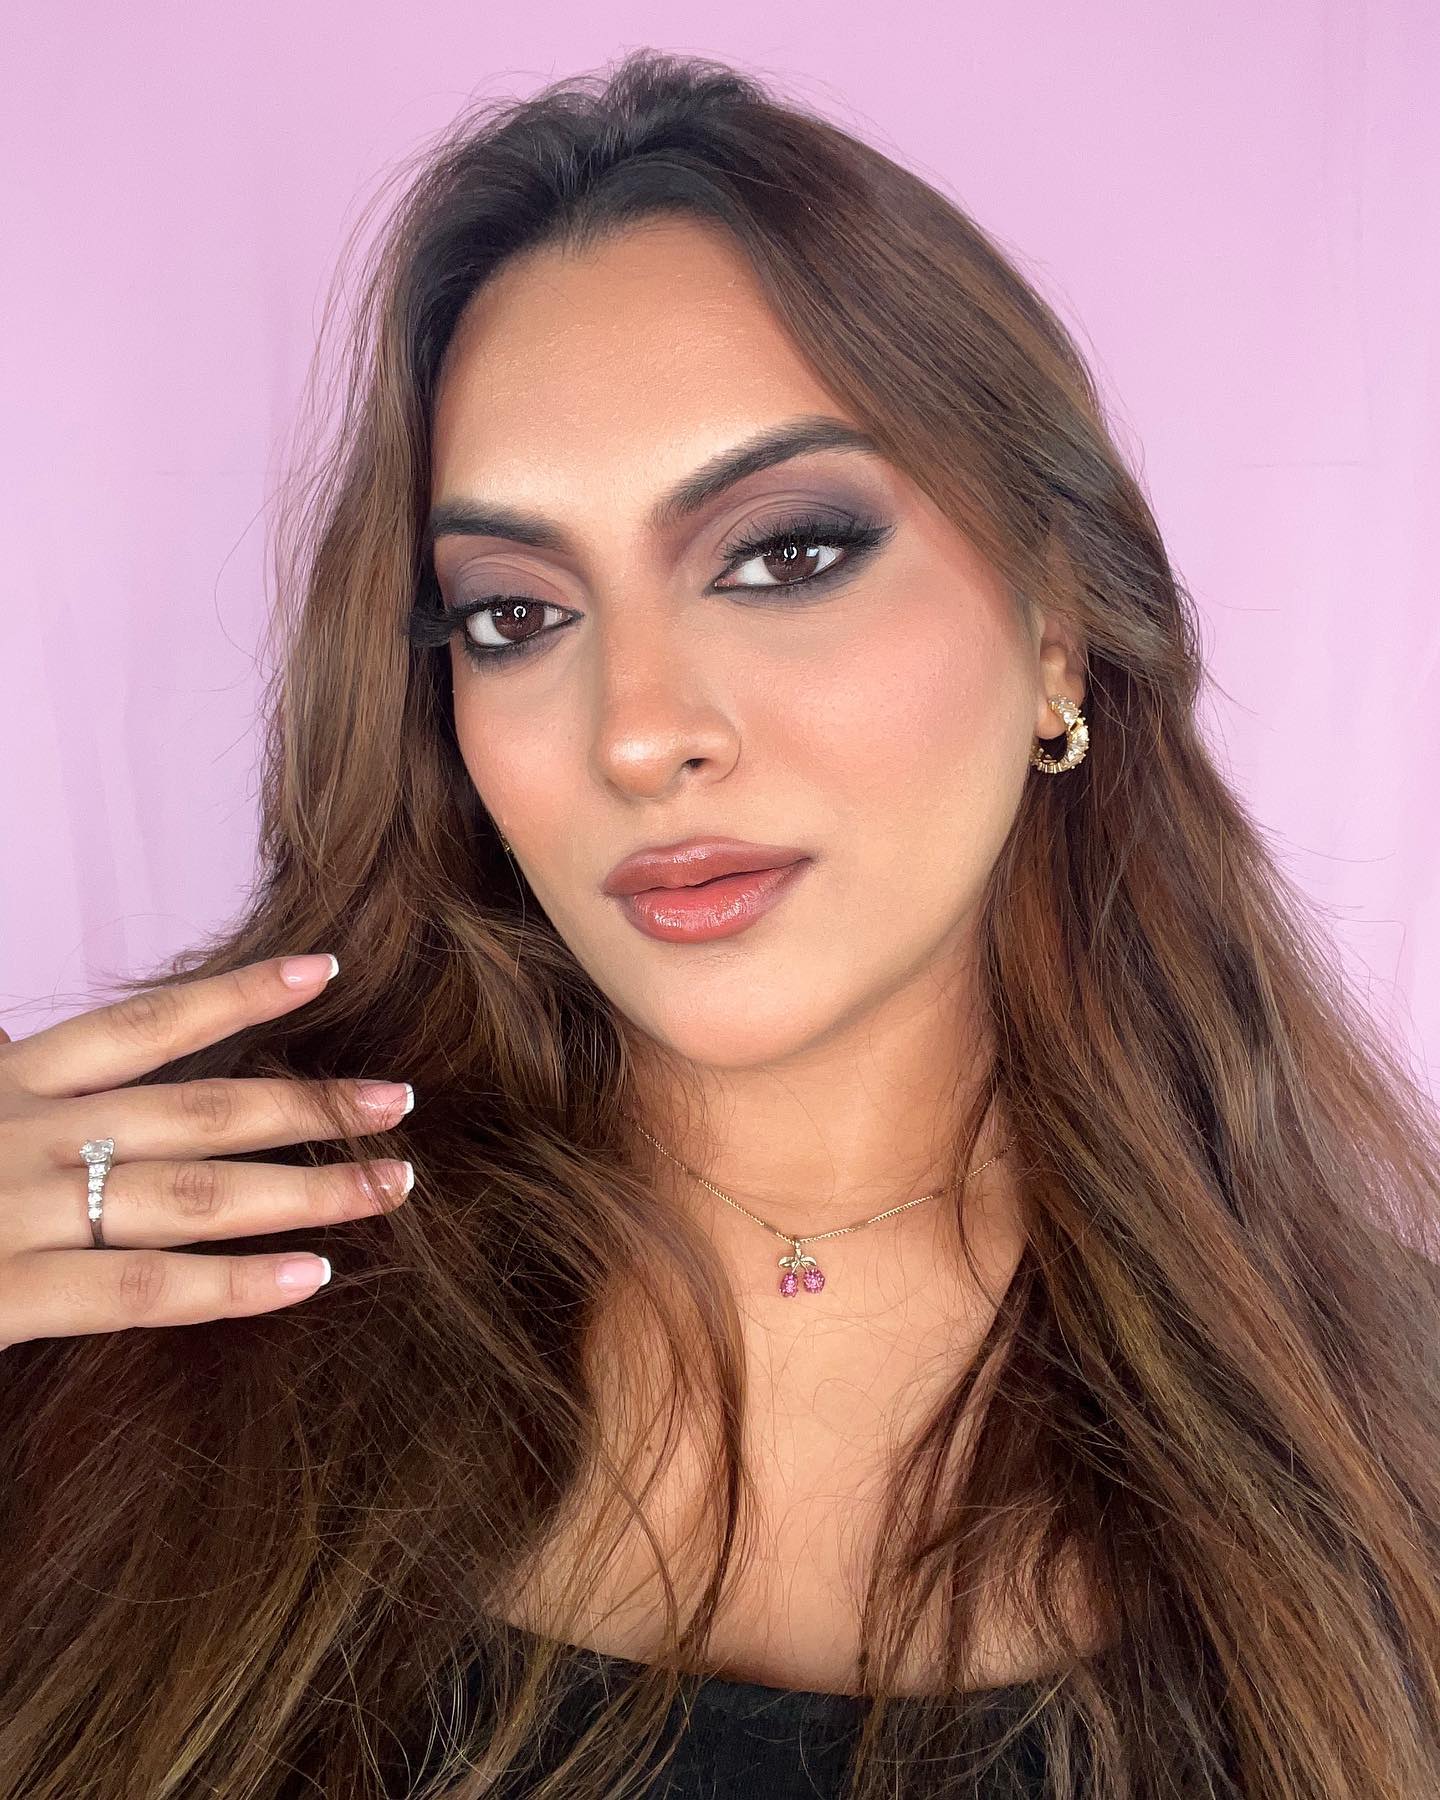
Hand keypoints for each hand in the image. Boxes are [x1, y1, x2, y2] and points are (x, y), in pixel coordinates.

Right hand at [0, 954, 413, 1349]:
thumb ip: (14, 1090)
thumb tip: (28, 1042)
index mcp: (8, 1081)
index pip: (145, 1027)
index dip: (239, 996)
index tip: (325, 970)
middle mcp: (24, 1133)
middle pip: (199, 1111)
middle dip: (309, 1106)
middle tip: (399, 1102)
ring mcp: (17, 1210)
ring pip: (196, 1194)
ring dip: (306, 1190)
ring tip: (390, 1187)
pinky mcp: (4, 1293)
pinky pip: (141, 1287)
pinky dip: (232, 1284)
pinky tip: (310, 1276)